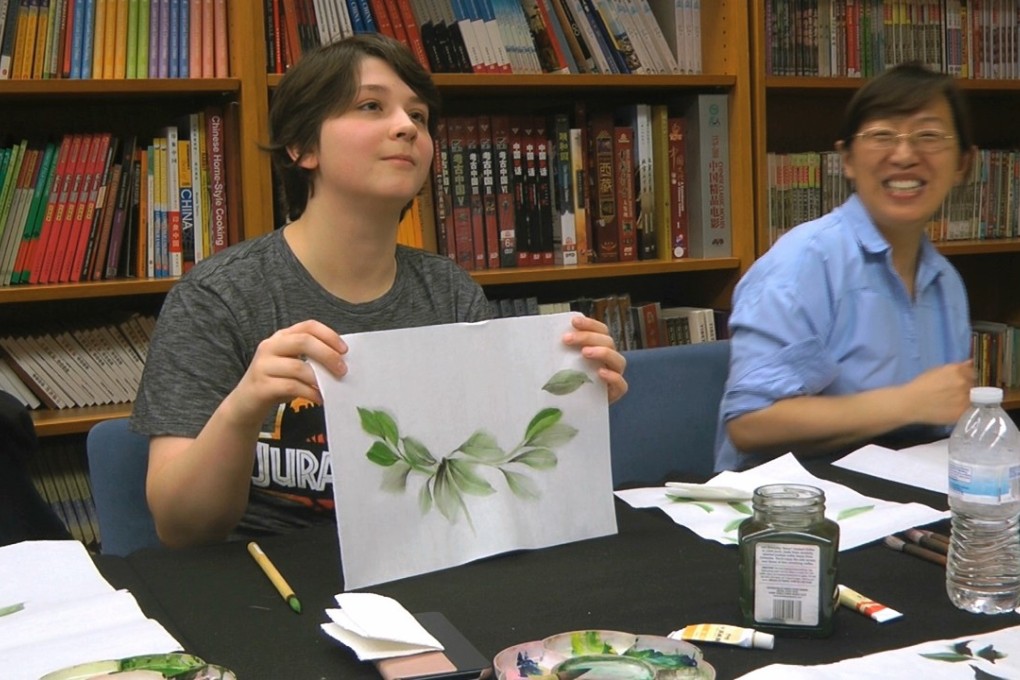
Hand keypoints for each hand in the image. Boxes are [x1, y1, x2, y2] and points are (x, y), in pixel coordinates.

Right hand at [227, 320, 347, 425]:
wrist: (246, 403)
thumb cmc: (276, 382)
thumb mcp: (293, 365)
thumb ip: (312, 359)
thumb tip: (342, 362)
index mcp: (281, 337)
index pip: (308, 326)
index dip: (329, 335)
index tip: (345, 350)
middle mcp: (270, 346)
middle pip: (303, 341)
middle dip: (327, 355)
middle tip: (342, 371)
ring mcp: (263, 365)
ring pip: (298, 367)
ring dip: (320, 379)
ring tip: (331, 388)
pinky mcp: (261, 386)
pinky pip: (292, 386)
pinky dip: (310, 393)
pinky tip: (319, 399)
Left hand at [562, 315, 627, 403]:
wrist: (575, 406)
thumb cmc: (571, 382)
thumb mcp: (565, 363)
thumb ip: (564, 351)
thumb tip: (547, 337)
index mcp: (600, 348)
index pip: (600, 330)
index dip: (589, 324)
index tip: (573, 321)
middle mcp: (610, 359)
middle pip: (607, 341)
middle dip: (588, 337)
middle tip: (568, 339)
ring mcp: (615, 375)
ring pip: (618, 360)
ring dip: (602, 352)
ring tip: (585, 353)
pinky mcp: (615, 392)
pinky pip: (621, 384)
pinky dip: (612, 377)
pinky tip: (600, 373)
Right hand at [905, 360, 974, 425]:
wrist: (910, 403)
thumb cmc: (921, 385)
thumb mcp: (937, 371)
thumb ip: (956, 367)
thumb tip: (970, 363)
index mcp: (957, 370)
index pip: (974, 373)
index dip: (969, 377)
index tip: (964, 381)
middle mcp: (964, 383)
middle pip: (976, 385)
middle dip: (969, 388)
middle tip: (956, 393)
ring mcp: (964, 398)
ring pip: (974, 399)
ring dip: (967, 399)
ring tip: (953, 402)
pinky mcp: (962, 412)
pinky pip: (969, 410)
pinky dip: (964, 409)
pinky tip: (953, 409)